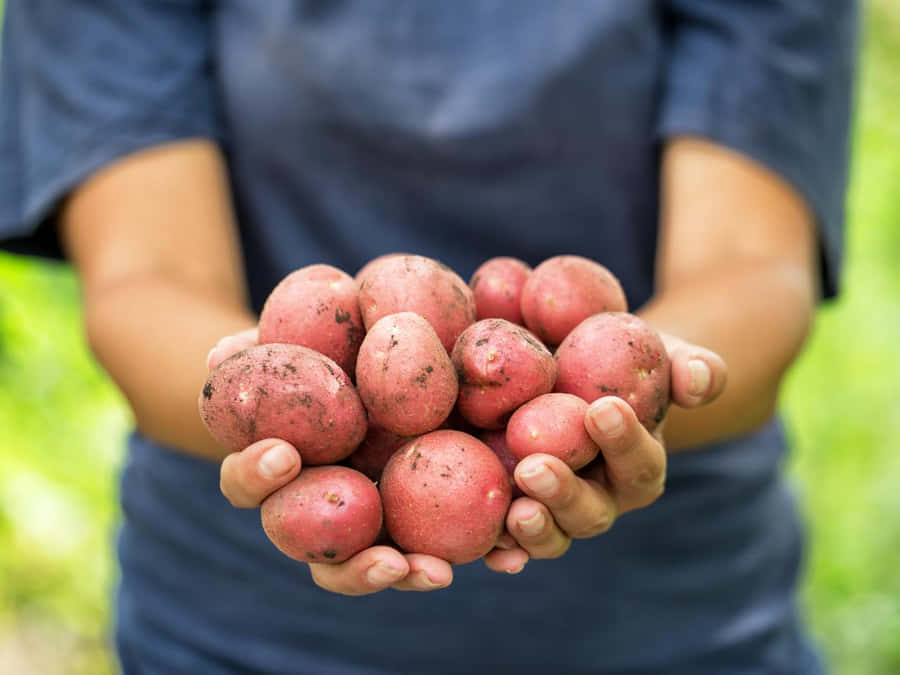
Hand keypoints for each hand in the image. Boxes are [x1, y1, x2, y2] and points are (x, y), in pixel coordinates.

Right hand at [209, 329, 453, 595]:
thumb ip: (264, 346)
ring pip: (377, 566)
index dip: (254, 475)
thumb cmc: (327, 344)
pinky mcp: (425, 516)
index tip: (283, 455)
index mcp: (278, 468)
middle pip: (319, 554)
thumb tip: (220, 358)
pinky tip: (507, 558)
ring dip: (404, 576)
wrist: (385, 351)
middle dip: (348, 564)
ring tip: (437, 574)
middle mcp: (319, 507)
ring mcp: (370, 520)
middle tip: (383, 558)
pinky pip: (445, 544)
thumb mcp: (302, 332)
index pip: (247, 484)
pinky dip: (476, 557)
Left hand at [483, 332, 726, 568]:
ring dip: (535, 529)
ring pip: (552, 535)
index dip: (624, 440)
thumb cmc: (620, 368)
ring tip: (516, 511)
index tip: (601, 409)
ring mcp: (556, 514)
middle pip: (591, 511)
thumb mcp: (658, 357)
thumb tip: (701, 379)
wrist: (572, 376)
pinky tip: (491, 550)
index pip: (639, 462)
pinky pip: (508, 544)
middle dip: (565, 494)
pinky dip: (500, 552)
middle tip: (535, 467)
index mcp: (638, 467)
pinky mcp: (514, 514)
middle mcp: (600, 500)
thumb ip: (689, 366)